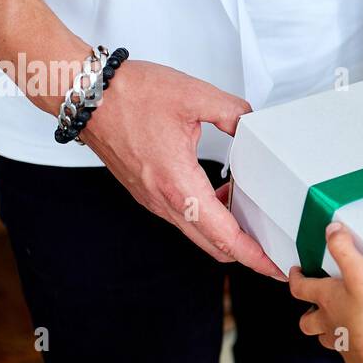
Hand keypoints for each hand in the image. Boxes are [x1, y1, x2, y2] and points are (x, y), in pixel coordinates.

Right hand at [80, 59, 283, 278]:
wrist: (85, 95)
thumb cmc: (128, 95)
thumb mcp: (194, 96)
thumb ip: (232, 113)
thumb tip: (250, 125)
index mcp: (178, 184)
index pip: (224, 235)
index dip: (255, 256)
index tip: (276, 267)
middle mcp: (163, 200)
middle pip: (214, 245)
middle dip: (247, 253)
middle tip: (275, 250)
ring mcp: (152, 200)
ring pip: (198, 233)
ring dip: (226, 231)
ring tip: (252, 214)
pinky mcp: (147, 193)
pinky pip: (183, 217)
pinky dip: (208, 216)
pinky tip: (223, 194)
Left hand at [288, 223, 362, 362]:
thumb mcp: (361, 274)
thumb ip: (345, 250)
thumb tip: (331, 231)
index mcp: (325, 299)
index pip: (299, 288)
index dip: (295, 278)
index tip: (295, 271)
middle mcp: (327, 322)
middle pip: (306, 319)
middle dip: (307, 309)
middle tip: (314, 301)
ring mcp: (340, 341)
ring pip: (323, 336)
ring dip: (324, 327)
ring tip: (336, 318)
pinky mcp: (354, 354)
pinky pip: (344, 348)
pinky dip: (346, 341)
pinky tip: (358, 336)